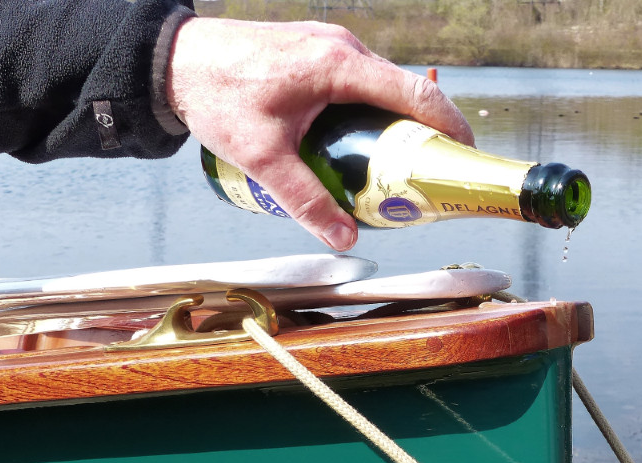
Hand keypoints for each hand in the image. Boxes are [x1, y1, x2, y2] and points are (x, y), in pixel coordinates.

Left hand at [165, 18, 473, 250]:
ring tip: (397, 169)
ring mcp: (332, 46)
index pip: (416, 95)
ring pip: (384, 89)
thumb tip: (346, 237)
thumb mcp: (262, 157)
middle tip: (431, 176)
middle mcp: (343, 48)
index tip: (466, 156)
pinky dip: (373, 114)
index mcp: (338, 66)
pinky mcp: (319, 53)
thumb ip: (307, 200)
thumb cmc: (215, 94)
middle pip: (406, 93)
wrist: (175, 58)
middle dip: (426, 135)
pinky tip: (360, 147)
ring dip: (397, 126)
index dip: (450, 126)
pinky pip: (362, 85)